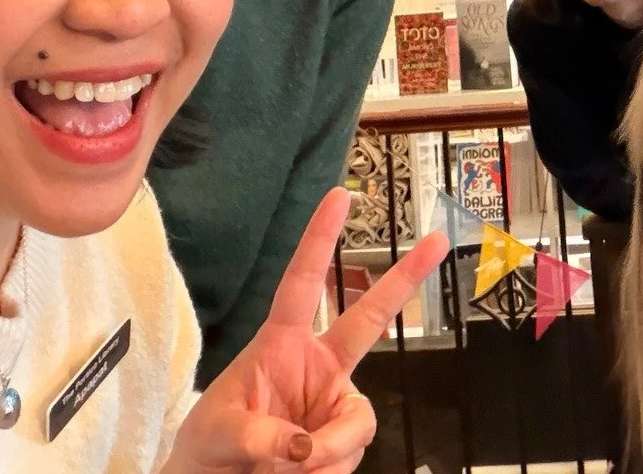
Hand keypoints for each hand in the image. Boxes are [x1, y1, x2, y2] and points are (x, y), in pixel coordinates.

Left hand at [164, 187, 448, 472]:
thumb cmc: (206, 449)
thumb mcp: (217, 433)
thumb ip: (257, 436)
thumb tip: (303, 448)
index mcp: (281, 343)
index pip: (302, 282)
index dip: (320, 239)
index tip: (339, 196)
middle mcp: (317, 367)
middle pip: (369, 318)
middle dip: (405, 278)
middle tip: (437, 239)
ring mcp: (333, 404)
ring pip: (357, 419)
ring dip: (327, 451)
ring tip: (286, 470)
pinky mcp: (341, 443)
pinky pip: (351, 455)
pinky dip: (326, 473)